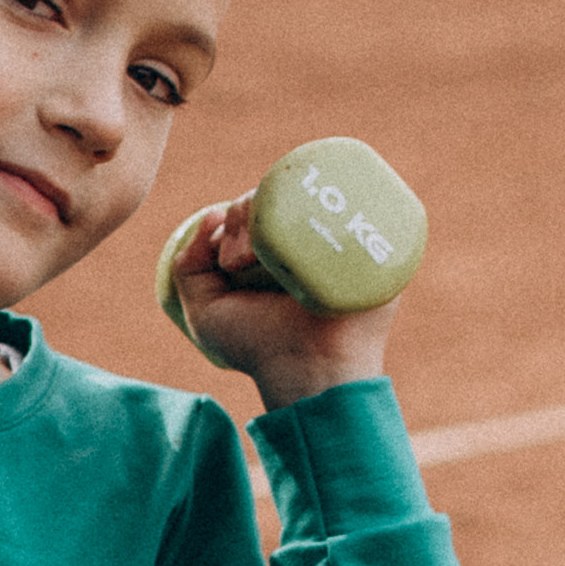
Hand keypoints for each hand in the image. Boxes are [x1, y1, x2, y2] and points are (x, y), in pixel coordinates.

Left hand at [169, 193, 398, 408]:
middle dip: (247, 215)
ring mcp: (343, 238)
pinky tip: (298, 232)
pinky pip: (355, 202)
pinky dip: (323, 206)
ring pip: (308, 196)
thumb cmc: (257, 347)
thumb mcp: (205, 313)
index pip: (257, 206)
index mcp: (279, 248)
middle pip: (279, 194)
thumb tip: (213, 214)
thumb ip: (189, 268)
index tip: (225, 255)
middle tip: (241, 261)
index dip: (234, 218)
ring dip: (274, 214)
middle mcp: (311, 238)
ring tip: (260, 258)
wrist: (307, 371)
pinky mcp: (375, 241)